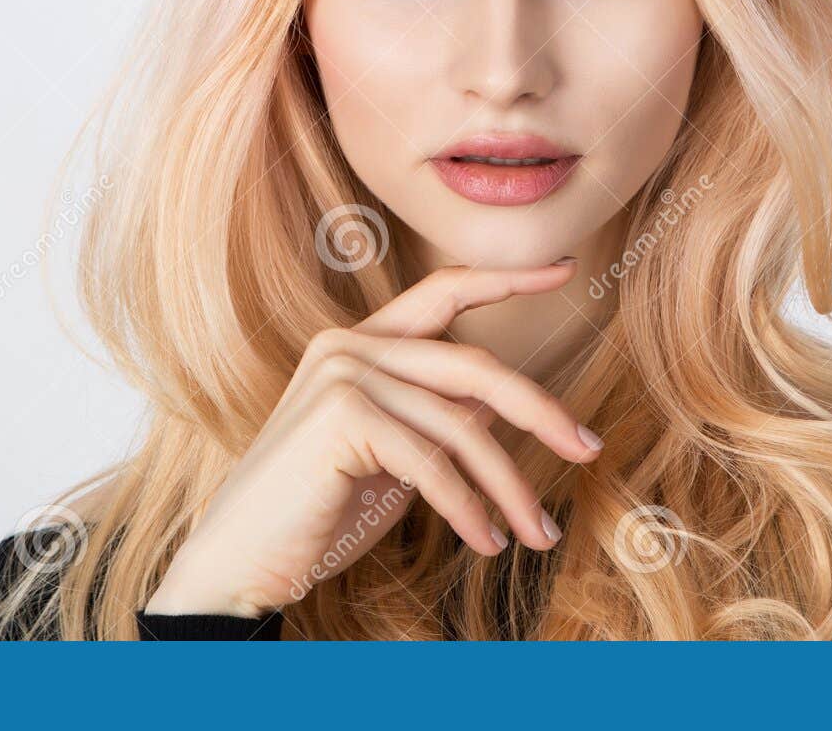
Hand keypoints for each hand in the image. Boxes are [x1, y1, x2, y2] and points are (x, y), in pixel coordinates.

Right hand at [143, 259, 602, 617]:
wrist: (242, 562)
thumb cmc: (318, 514)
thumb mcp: (394, 459)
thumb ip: (439, 421)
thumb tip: (503, 410)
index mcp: (360, 342)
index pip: (443, 292)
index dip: (505, 278)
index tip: (561, 269)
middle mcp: (349, 344)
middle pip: (475, 367)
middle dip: (541, 410)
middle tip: (589, 449)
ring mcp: (342, 373)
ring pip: (462, 426)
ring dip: (509, 487)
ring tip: (536, 535)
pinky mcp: (341, 415)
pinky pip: (433, 464)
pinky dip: (469, 509)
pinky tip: (486, 542)